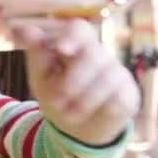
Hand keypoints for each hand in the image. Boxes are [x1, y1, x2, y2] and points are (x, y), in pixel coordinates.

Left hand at [11, 18, 139, 145]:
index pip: (79, 29)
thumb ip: (37, 55)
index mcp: (76, 47)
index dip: (73, 36)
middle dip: (73, 81)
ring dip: (83, 100)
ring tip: (69, 113)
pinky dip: (100, 109)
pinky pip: (119, 98)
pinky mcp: (129, 95)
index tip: (62, 49)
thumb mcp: (41, 78)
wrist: (75, 128)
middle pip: (94, 55)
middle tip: (57, 101)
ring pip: (108, 78)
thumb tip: (28, 29)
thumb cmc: (56, 96)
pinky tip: (91, 114)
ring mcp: (118, 73)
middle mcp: (100, 55)